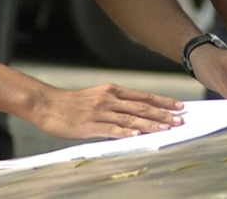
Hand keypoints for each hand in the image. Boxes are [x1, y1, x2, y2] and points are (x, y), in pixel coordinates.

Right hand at [29, 83, 185, 139]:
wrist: (47, 104)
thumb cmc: (72, 103)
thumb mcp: (97, 96)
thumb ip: (116, 103)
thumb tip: (137, 114)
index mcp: (112, 91)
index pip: (144, 96)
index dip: (163, 101)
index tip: (179, 105)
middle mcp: (109, 99)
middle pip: (142, 107)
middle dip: (163, 114)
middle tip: (180, 120)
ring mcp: (100, 112)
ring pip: (130, 118)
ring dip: (151, 124)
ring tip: (166, 129)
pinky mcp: (89, 126)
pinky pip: (110, 130)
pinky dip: (125, 132)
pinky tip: (137, 135)